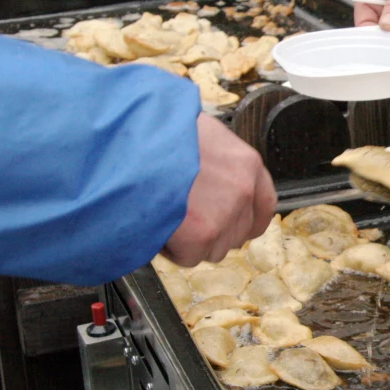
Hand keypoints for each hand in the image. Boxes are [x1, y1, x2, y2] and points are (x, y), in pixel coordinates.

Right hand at [163, 114, 275, 265]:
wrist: (125, 143)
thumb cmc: (153, 133)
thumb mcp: (197, 134)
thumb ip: (215, 161)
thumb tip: (211, 181)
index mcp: (246, 163)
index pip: (264, 204)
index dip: (243, 218)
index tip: (227, 222)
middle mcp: (244, 190)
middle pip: (239, 232)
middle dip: (213, 232)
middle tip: (184, 218)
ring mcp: (226, 213)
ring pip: (215, 248)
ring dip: (192, 242)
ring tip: (167, 216)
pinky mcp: (202, 234)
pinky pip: (190, 257)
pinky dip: (171, 249)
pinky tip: (157, 224)